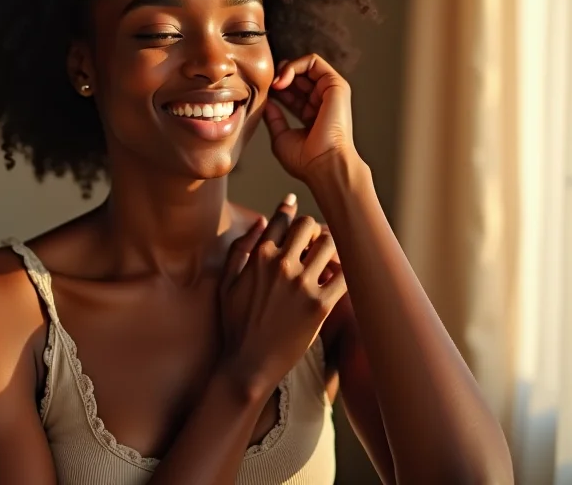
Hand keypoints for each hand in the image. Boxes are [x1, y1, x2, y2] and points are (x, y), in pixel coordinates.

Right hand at [218, 195, 345, 399]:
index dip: (289, 210)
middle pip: (309, 226)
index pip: (282, 219)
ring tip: (326, 259)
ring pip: (330, 245)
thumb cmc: (235, 323)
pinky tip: (337, 277)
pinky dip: (345, 271)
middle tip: (312, 241)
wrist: (248, 365)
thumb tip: (260, 220)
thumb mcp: (226, 281)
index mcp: (260, 256)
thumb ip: (241, 247)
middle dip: (311, 229)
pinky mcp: (320, 307)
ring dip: (330, 247)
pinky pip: (344, 276)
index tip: (294, 206)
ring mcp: (302, 285)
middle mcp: (282, 265)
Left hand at [262, 53, 360, 182]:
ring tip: (275, 84)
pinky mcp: (335, 84)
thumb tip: (266, 103)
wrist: (324, 165)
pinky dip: (295, 65)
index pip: (291, 92)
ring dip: (285, 69)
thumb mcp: (281, 137)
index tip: (263, 93)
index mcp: (311, 114)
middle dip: (279, 76)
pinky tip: (282, 80)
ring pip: (305, 66)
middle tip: (267, 85)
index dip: (275, 89)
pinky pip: (314, 61)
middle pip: (298, 77)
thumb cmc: (306, 160)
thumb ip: (274, 118)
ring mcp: (329, 92)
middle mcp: (322, 101)